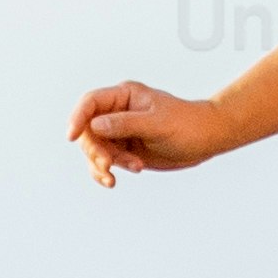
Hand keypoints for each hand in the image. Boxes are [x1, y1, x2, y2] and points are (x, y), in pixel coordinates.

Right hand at [68, 79, 226, 182]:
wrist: (206, 140)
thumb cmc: (186, 124)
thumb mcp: (157, 123)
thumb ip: (125, 124)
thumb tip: (94, 126)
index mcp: (124, 96)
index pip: (91, 103)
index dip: (77, 118)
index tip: (71, 137)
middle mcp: (117, 113)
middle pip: (88, 131)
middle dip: (95, 150)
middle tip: (109, 165)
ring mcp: (120, 133)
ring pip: (95, 150)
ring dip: (104, 164)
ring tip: (127, 171)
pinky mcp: (125, 150)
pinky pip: (105, 163)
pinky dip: (106, 172)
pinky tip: (113, 181)